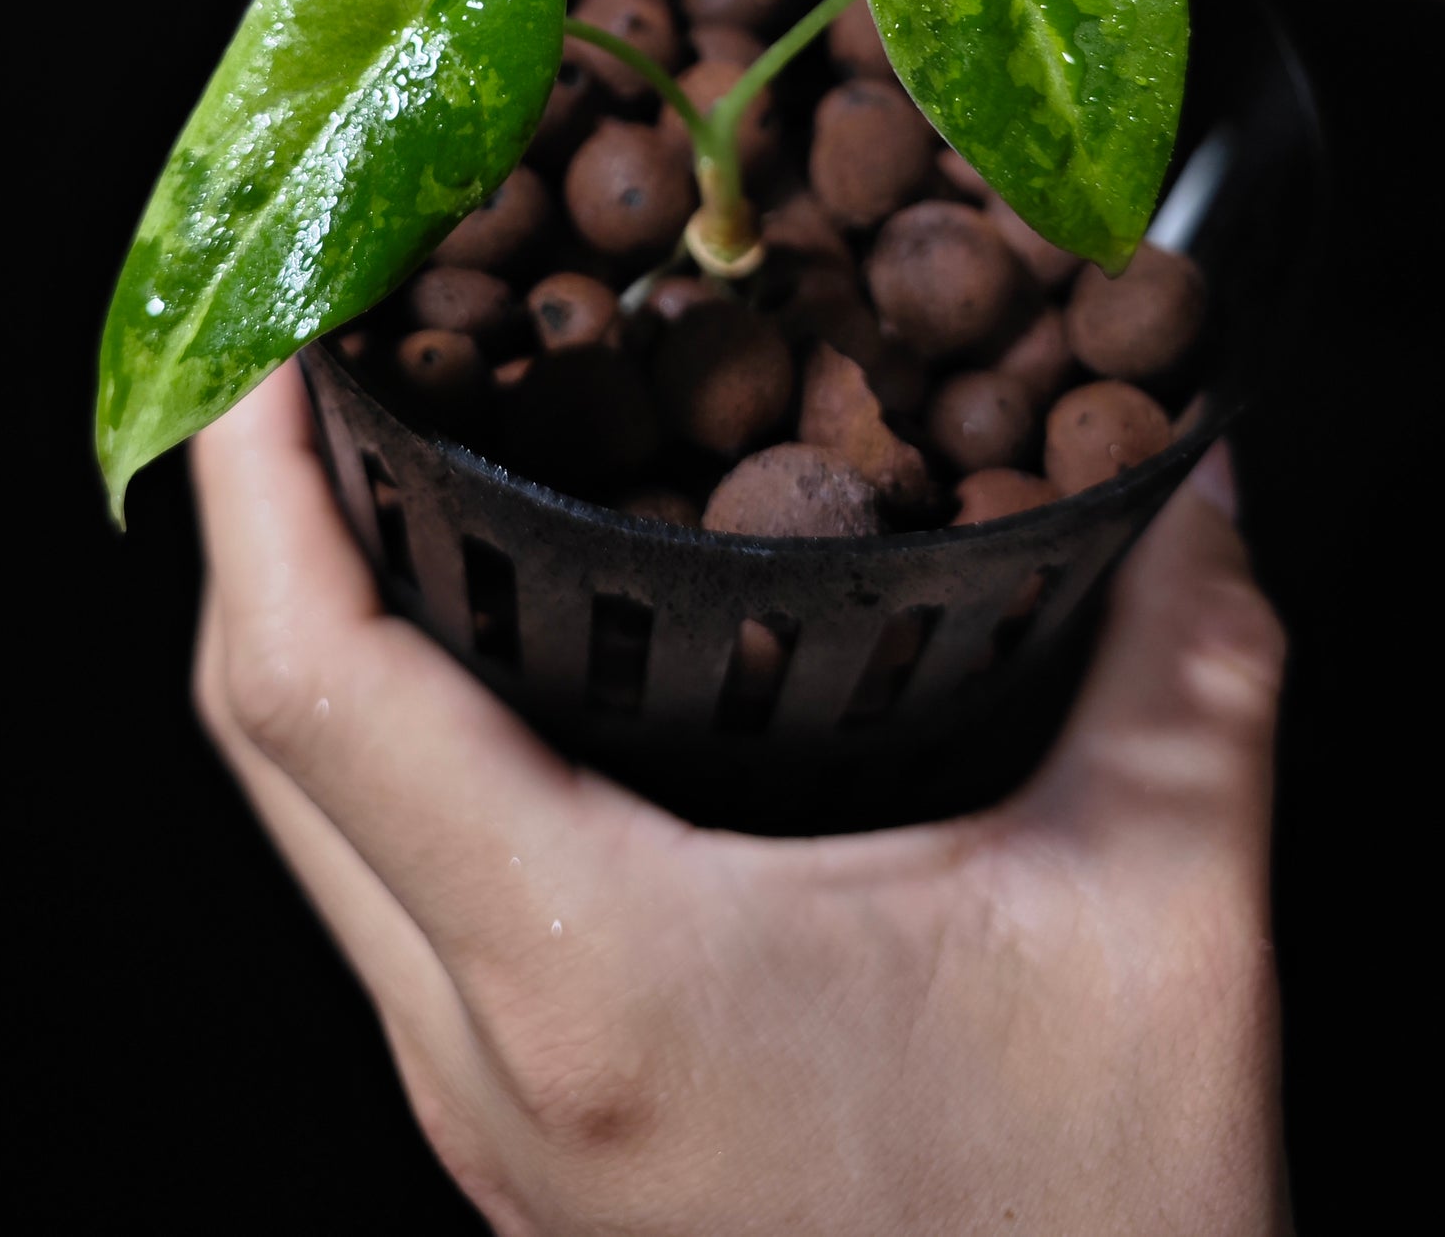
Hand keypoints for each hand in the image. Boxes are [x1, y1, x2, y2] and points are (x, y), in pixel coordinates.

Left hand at [193, 365, 1289, 1235]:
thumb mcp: (1165, 930)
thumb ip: (1185, 666)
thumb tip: (1192, 474)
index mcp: (594, 972)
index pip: (317, 684)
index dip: (253, 477)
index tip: (265, 316)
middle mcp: (480, 1049)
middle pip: (263, 738)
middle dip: (253, 512)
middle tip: (321, 331)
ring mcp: (476, 1106)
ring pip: (303, 819)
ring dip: (305, 621)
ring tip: (378, 450)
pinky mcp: (514, 1127)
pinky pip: (377, 886)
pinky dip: (378, 730)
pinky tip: (477, 648)